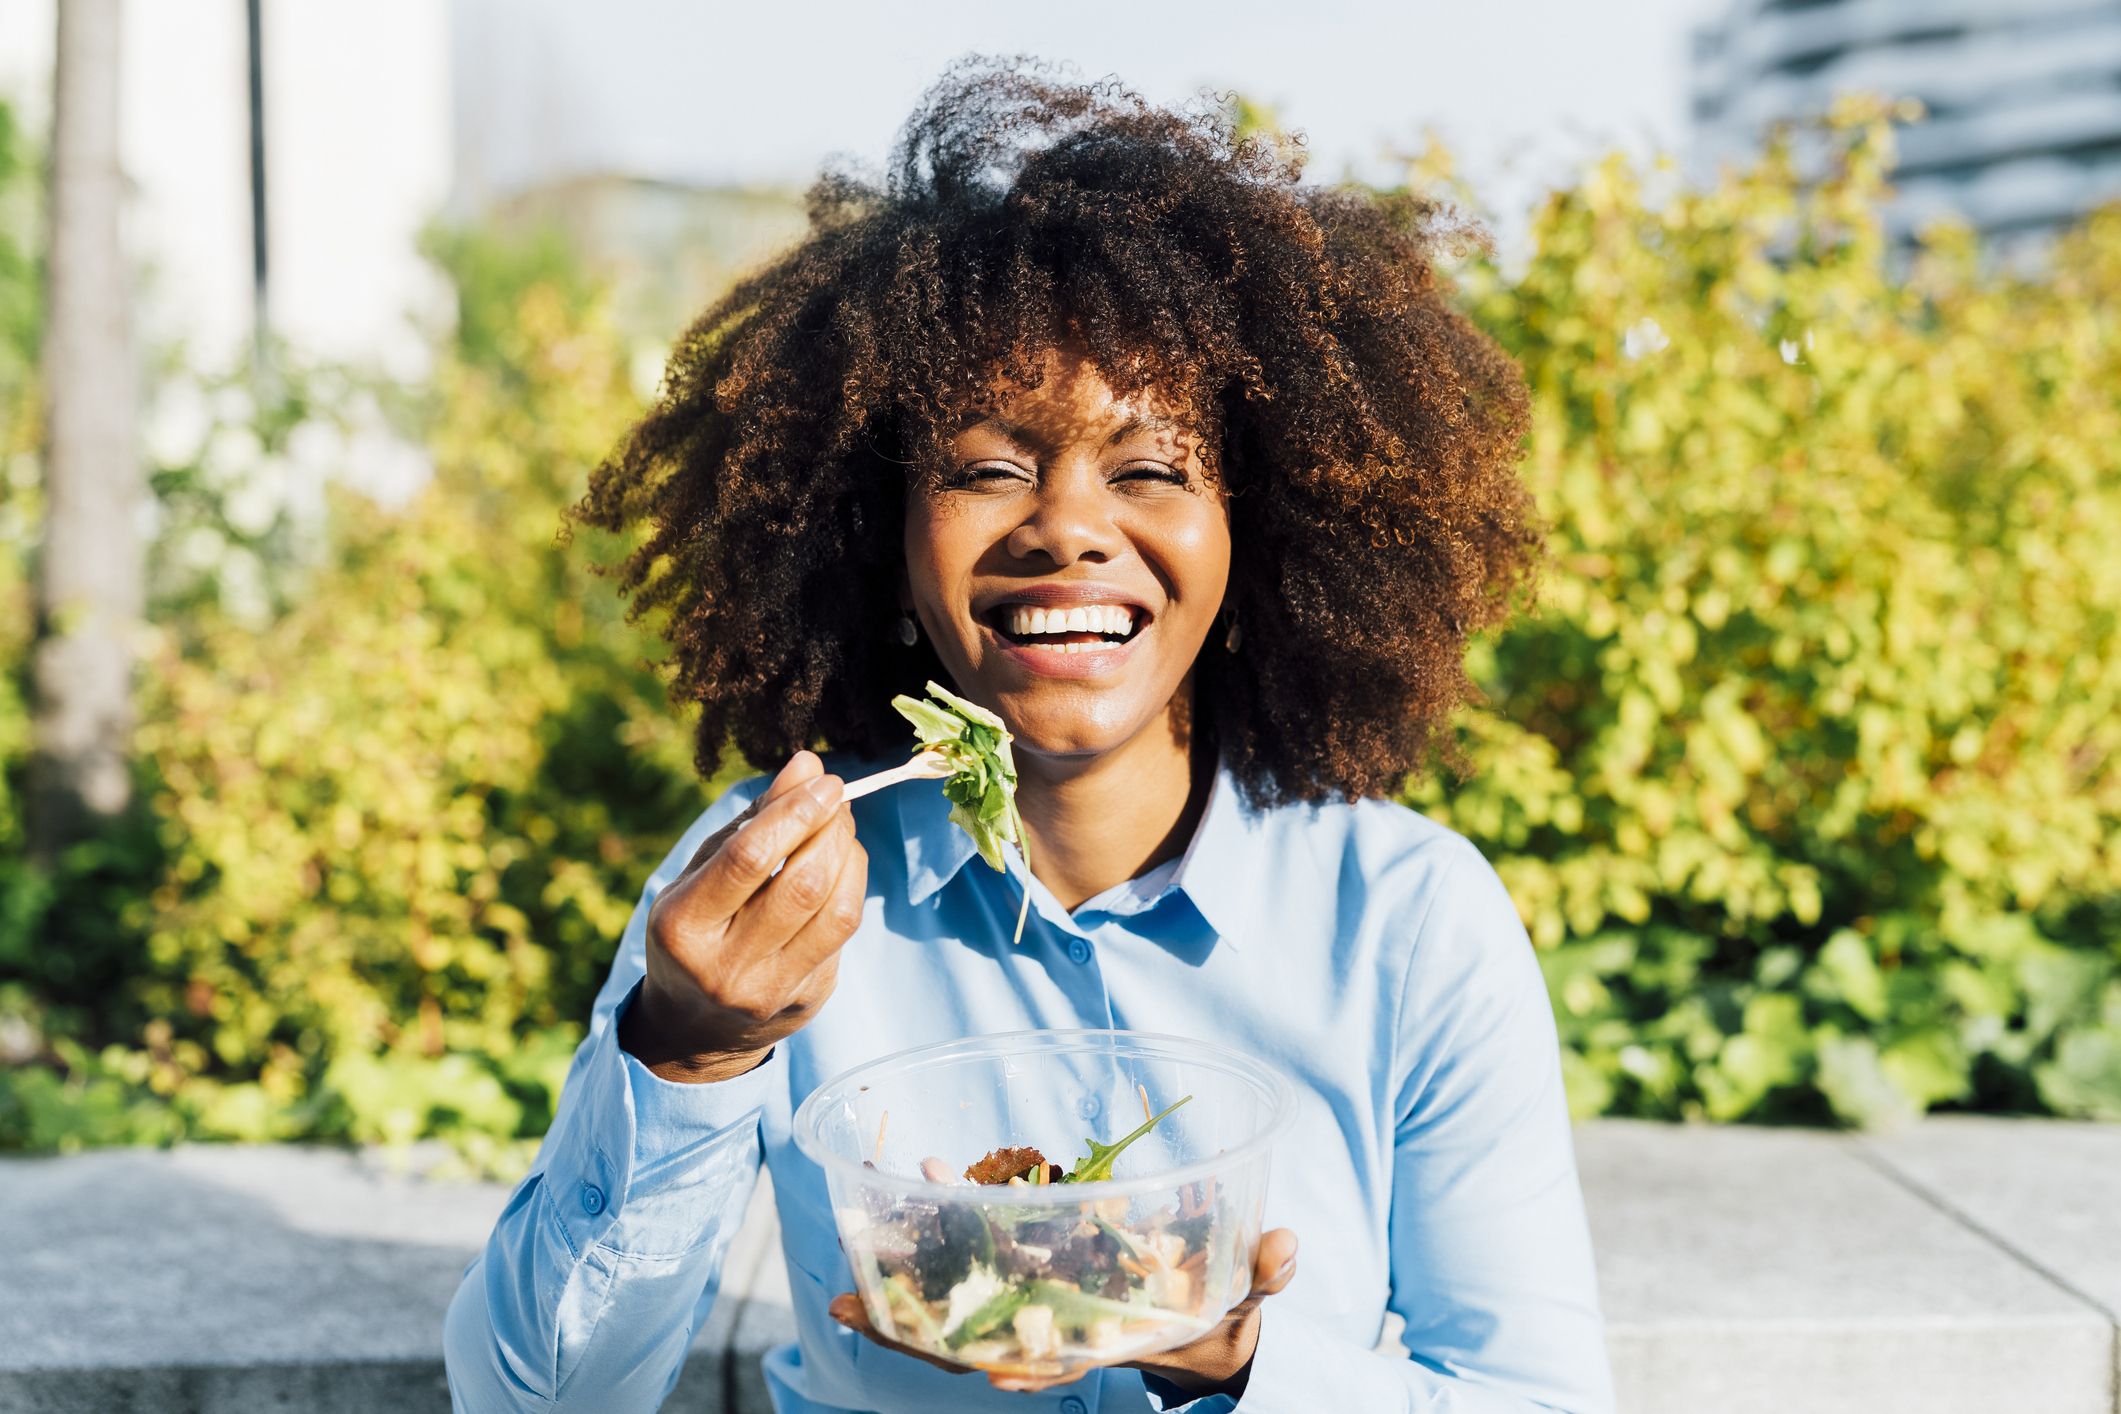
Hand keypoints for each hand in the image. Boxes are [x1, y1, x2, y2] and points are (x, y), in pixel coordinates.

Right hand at [618, 750, 866, 1083]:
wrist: (696, 1028)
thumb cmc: (697, 930)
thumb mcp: (701, 874)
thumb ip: (752, 821)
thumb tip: (807, 765)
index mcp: (683, 927)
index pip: (749, 859)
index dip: (795, 812)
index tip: (823, 780)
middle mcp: (725, 967)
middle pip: (801, 885)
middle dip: (829, 828)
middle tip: (836, 796)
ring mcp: (770, 990)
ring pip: (835, 912)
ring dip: (849, 854)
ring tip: (840, 826)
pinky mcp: (807, 1000)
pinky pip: (843, 933)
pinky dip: (851, 886)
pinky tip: (842, 865)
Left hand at [826, 1228, 1298, 1396]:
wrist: (1203, 1324)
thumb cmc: (1221, 1315)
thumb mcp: (1244, 1298)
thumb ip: (1259, 1274)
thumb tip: (1282, 1245)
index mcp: (1106, 1342)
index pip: (1055, 1364)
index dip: (1019, 1366)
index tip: (987, 1369)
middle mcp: (1058, 1332)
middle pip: (974, 1342)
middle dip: (913, 1330)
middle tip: (846, 1306)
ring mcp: (1037, 1306)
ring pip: (959, 1303)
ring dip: (907, 1279)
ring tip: (852, 1251)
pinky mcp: (1032, 1273)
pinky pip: (976, 1257)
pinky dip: (943, 1226)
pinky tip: (920, 1179)